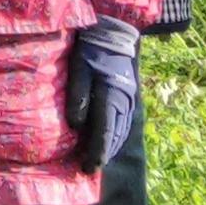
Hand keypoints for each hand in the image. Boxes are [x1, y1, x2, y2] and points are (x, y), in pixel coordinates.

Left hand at [63, 18, 139, 172]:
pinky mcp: (129, 95)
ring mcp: (129, 99)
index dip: (96, 153)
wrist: (113, 34)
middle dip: (102, 155)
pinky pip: (125, 122)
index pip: (104, 132)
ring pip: (121, 131)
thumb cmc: (91, 50)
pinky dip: (117, 136)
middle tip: (89, 170)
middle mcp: (123, 102)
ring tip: (98, 161)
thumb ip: (78, 96)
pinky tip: (110, 142)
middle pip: (114, 136)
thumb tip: (76, 125)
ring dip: (111, 148)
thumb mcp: (79, 69)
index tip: (88, 169)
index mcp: (110, 96)